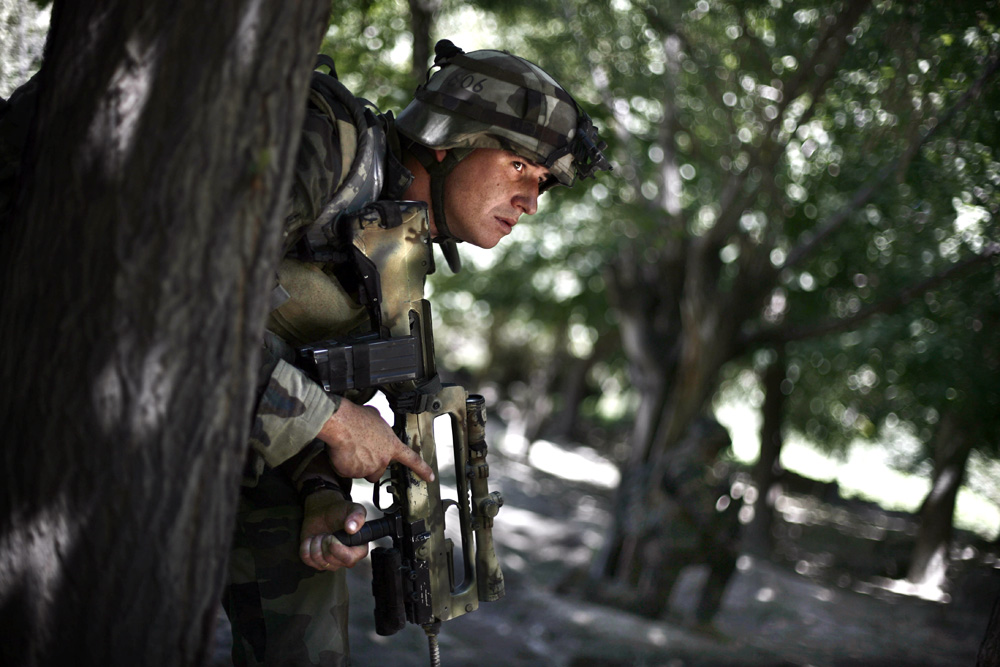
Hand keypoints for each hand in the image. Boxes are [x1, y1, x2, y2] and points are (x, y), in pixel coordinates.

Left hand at [299, 490, 368, 570]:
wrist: (323, 512)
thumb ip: (357, 516)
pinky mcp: (316, 562)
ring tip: (322, 534)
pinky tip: (313, 539)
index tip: (332, 536)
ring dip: (316, 542)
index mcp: (359, 549)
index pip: (349, 560)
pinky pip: (307, 559)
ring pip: (318, 560)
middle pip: (331, 560)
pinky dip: (306, 545)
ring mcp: (331, 562)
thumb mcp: (353, 509)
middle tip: (328, 533)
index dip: (338, 549)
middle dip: (325, 542)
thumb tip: (352, 528)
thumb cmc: (340, 512)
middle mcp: (346, 559)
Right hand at [316, 398, 434, 483]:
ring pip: (362, 472)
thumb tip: (377, 426)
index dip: (422, 469)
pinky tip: (342, 452)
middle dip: (371, 465)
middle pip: (379, 471)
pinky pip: (347, 472)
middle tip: (362, 452)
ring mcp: (368, 468)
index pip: (412, 460)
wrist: (340, 423)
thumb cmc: (357, 417)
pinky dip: (344, 465)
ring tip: (350, 449)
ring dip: (357, 466)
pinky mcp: (352, 473)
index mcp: (392, 445)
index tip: (429, 477)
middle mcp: (382, 459)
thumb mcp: (376, 417)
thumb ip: (381, 428)